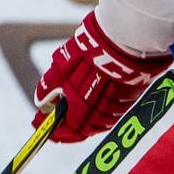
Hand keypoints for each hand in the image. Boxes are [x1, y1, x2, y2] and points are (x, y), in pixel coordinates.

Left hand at [34, 11, 167, 142]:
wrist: (122, 40)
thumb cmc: (88, 54)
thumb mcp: (60, 69)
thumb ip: (49, 88)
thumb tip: (41, 102)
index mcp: (82, 110)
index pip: (68, 131)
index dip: (55, 132)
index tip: (44, 128)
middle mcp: (102, 114)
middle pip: (85, 130)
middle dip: (70, 129)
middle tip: (58, 126)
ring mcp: (119, 107)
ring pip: (101, 122)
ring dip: (87, 121)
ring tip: (74, 116)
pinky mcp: (132, 97)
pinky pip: (115, 112)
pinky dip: (102, 112)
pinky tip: (95, 106)